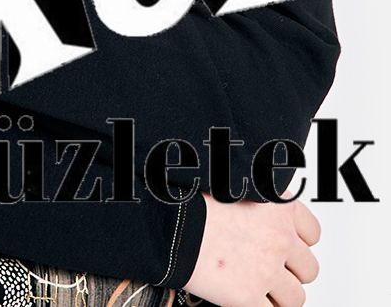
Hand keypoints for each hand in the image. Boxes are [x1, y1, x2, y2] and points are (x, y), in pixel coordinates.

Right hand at [183, 185, 319, 306]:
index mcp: (279, 206)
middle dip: (291, 272)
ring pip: (296, 297)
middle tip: (271, 271)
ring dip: (280, 296)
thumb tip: (263, 216)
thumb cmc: (194, 198)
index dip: (298, 243)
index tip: (286, 247)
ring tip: (260, 290)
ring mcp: (267, 268)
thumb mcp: (236, 185)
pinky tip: (248, 300)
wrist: (169, 220)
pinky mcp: (249, 295)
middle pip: (308, 269)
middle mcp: (279, 237)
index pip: (312, 234)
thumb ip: (260, 203)